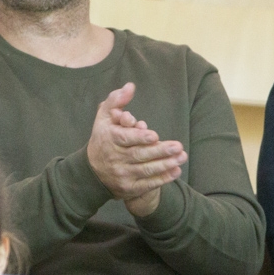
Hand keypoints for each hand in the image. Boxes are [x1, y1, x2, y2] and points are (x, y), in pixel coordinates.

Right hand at [86, 83, 185, 216]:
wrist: (92, 172)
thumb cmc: (103, 138)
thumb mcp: (104, 117)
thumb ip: (116, 100)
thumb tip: (130, 86)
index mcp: (109, 139)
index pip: (124, 139)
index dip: (139, 138)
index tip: (154, 135)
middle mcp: (115, 159)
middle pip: (139, 155)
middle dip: (159, 151)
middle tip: (178, 146)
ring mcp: (122, 175)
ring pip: (145, 170)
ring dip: (165, 165)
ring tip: (181, 157)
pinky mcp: (129, 188)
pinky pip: (147, 184)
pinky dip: (162, 179)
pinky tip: (176, 171)